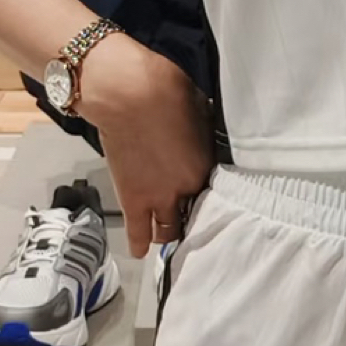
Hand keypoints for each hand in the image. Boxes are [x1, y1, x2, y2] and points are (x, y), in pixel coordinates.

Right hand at [77, 35, 215, 258]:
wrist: (128, 93)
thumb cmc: (169, 91)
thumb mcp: (201, 113)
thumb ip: (204, 134)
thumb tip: (203, 134)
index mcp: (206, 170)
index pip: (217, 194)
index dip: (214, 196)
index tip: (213, 196)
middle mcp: (186, 192)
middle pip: (196, 219)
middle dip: (196, 221)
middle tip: (194, 222)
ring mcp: (157, 198)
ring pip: (168, 232)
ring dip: (170, 235)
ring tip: (171, 237)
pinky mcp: (131, 198)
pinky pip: (137, 230)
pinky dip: (139, 242)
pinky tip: (141, 253)